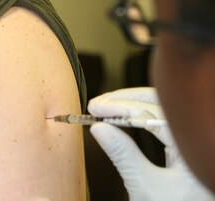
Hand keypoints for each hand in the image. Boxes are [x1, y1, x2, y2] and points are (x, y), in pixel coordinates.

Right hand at [88, 87, 213, 200]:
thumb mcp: (145, 189)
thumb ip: (123, 155)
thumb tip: (98, 128)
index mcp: (190, 146)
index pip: (151, 112)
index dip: (120, 106)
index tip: (96, 107)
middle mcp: (193, 139)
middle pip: (158, 103)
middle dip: (125, 100)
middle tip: (99, 103)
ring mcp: (190, 144)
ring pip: (160, 111)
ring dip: (131, 107)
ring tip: (106, 109)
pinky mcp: (184, 150)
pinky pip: (162, 124)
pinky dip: (140, 119)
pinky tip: (123, 120)